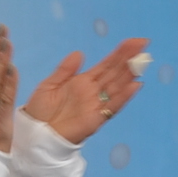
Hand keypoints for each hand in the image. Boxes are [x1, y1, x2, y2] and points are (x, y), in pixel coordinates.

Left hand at [25, 37, 150, 144]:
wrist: (34, 135)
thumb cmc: (39, 112)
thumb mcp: (49, 85)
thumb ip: (65, 70)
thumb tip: (79, 53)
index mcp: (82, 82)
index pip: (106, 65)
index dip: (119, 53)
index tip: (134, 41)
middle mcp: (93, 92)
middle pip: (115, 73)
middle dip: (129, 58)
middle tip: (143, 43)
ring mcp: (96, 105)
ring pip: (117, 86)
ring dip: (130, 74)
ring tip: (142, 60)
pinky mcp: (96, 120)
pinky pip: (112, 107)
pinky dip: (124, 97)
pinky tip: (135, 85)